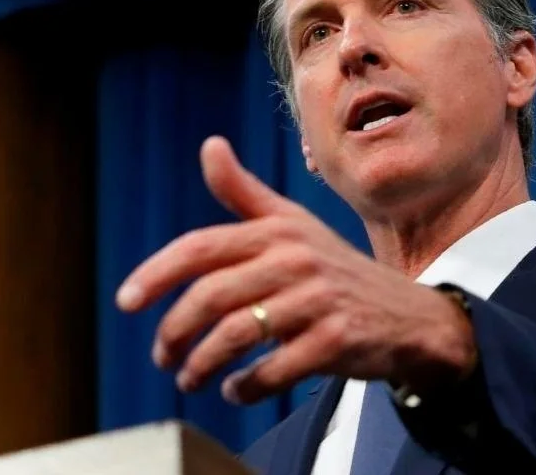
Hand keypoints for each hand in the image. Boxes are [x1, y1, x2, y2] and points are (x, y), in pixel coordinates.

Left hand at [115, 136, 476, 403]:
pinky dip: (244, 386)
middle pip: (210, 297)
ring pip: (235, 336)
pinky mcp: (335, 340)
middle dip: (174, 332)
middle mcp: (296, 260)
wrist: (408, 314)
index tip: (127, 302)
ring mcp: (318, 300)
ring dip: (201, 364)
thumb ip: (245, 193)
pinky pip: (272, 370)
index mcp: (278, 230)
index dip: (156, 274)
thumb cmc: (338, 270)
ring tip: (189, 378)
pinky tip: (235, 389)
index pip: (201, 247)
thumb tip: (210, 146)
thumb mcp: (295, 225)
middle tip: (163, 356)